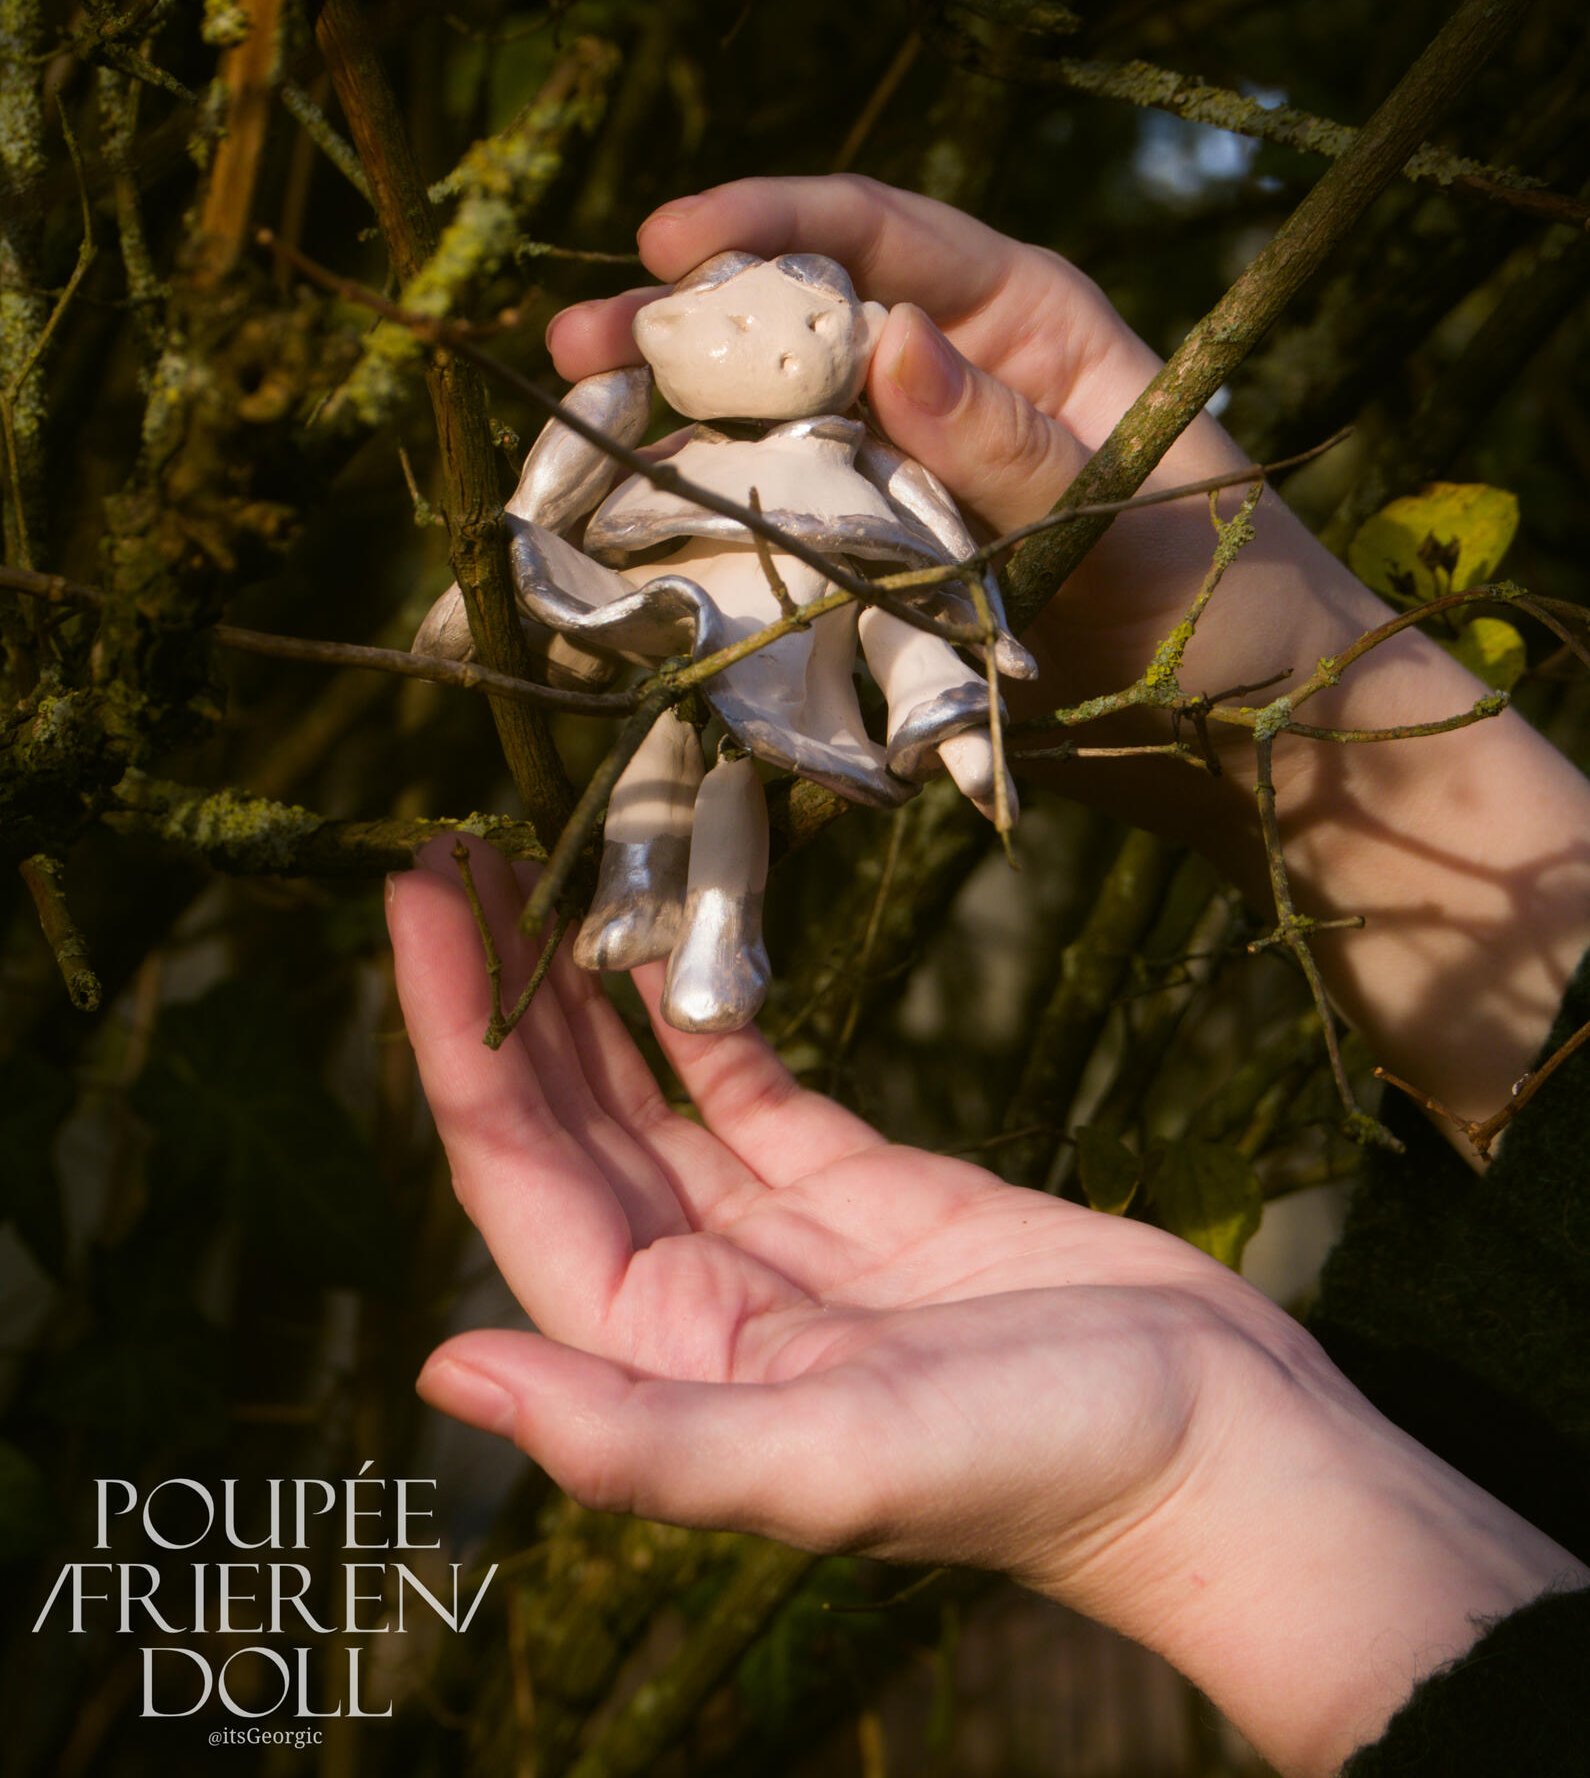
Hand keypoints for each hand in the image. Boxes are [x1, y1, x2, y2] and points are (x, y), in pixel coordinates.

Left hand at [391, 838, 1584, 1776]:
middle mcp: (695, 1299)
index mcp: (662, 1354)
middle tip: (454, 847)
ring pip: (647, 1092)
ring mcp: (778, 1239)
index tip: (420, 901)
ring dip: (583, 987)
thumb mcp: (832, 1461)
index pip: (518, 1172)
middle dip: (500, 988)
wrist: (1223, 1448)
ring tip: (531, 870)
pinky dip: (699, 1009)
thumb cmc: (1044, 1467)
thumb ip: (635, 1436)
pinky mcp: (864, 1190)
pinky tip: (653, 937)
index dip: (456, 1036)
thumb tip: (442, 1369)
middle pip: (564, 1119)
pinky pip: (750, 1081)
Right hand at [547, 176, 1589, 1121]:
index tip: (666, 244)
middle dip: (682, 332)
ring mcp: (904, 483)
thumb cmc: (1231, 605)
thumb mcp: (1131, 513)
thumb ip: (1013, 440)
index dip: (765, 224)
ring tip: (572, 453)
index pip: (877, 233)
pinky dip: (709, 542)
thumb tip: (893, 343)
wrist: (1250, 747)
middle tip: (573, 348)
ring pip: (768, 436)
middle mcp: (945, 385)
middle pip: (794, 330)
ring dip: (672, 439)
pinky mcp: (882, 576)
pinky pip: (782, 541)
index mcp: (1018, 324)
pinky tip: (628, 553)